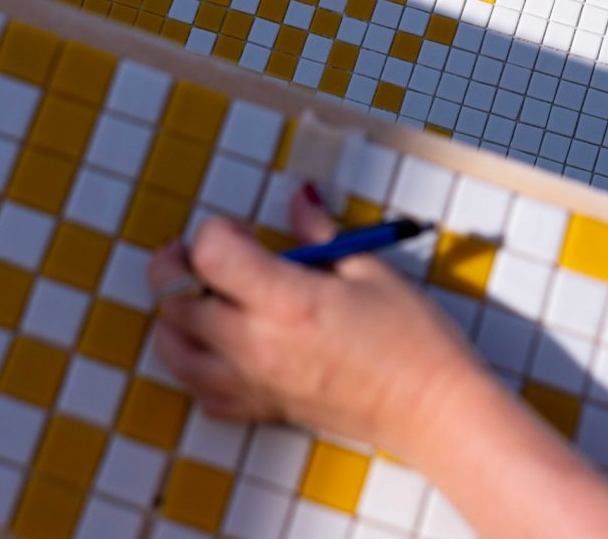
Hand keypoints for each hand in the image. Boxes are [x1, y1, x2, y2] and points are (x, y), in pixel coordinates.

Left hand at [147, 186, 481, 459]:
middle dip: (178, 264)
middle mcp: (258, 344)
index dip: (213, 230)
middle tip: (206, 251)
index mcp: (286, 300)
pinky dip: (195, 365)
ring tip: (203, 294)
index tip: (240, 228)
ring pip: (174, 349)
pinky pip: (201, 393)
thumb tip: (298, 197)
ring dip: (175, 314)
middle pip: (175, 299)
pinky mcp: (263, 409)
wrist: (433, 409)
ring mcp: (255, 381)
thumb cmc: (411, 338)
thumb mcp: (369, 267)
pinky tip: (218, 343)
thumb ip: (319, 231)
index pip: (208, 255)